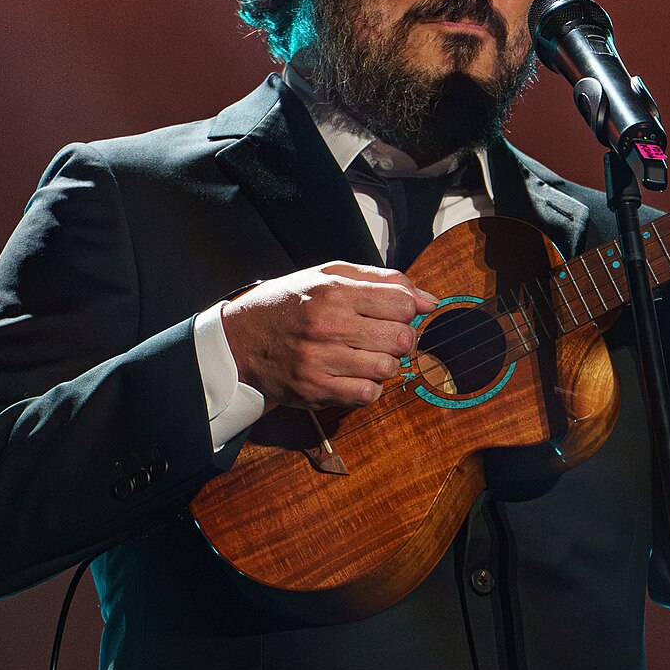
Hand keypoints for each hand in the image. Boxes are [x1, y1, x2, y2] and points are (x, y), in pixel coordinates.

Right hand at [220, 262, 438, 409]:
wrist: (240, 339)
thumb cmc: (292, 303)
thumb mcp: (330, 274)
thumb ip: (382, 281)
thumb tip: (429, 300)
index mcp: (334, 290)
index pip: (402, 303)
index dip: (408, 310)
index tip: (396, 314)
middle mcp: (327, 325)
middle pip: (400, 338)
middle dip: (400, 338)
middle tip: (382, 336)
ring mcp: (320, 360)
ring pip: (387, 368)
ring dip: (385, 364)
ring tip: (367, 356)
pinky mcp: (314, 389)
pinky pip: (366, 394)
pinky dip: (369, 387)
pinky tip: (355, 375)